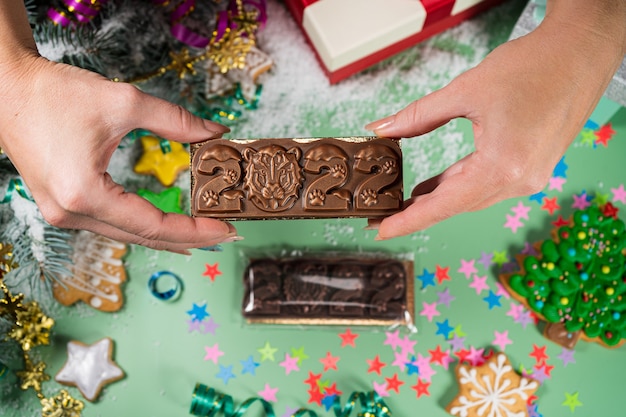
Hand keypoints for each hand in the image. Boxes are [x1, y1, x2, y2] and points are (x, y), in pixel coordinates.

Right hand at [0, 53, 235, 251]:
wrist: (7, 88)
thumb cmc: (56, 94)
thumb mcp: (125, 102)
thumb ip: (177, 121)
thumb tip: (215, 132)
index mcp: (85, 193)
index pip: (153, 225)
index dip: (194, 230)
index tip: (226, 229)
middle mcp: (70, 212)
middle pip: (141, 238)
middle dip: (187, 239)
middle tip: (225, 236)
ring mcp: (62, 213)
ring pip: (125, 235)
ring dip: (164, 236)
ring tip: (202, 236)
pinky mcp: (61, 205)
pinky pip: (109, 225)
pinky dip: (140, 228)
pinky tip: (162, 227)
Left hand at [365, 1, 625, 238]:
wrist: (580, 54)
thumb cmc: (530, 67)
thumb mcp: (463, 91)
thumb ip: (417, 117)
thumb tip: (380, 130)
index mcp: (503, 167)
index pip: (444, 205)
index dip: (408, 221)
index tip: (380, 231)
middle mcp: (519, 181)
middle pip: (456, 204)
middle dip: (417, 211)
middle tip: (380, 214)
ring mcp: (529, 178)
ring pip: (471, 196)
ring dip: (438, 198)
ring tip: (401, 201)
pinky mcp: (532, 169)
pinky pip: (486, 185)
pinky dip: (458, 185)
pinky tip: (434, 186)